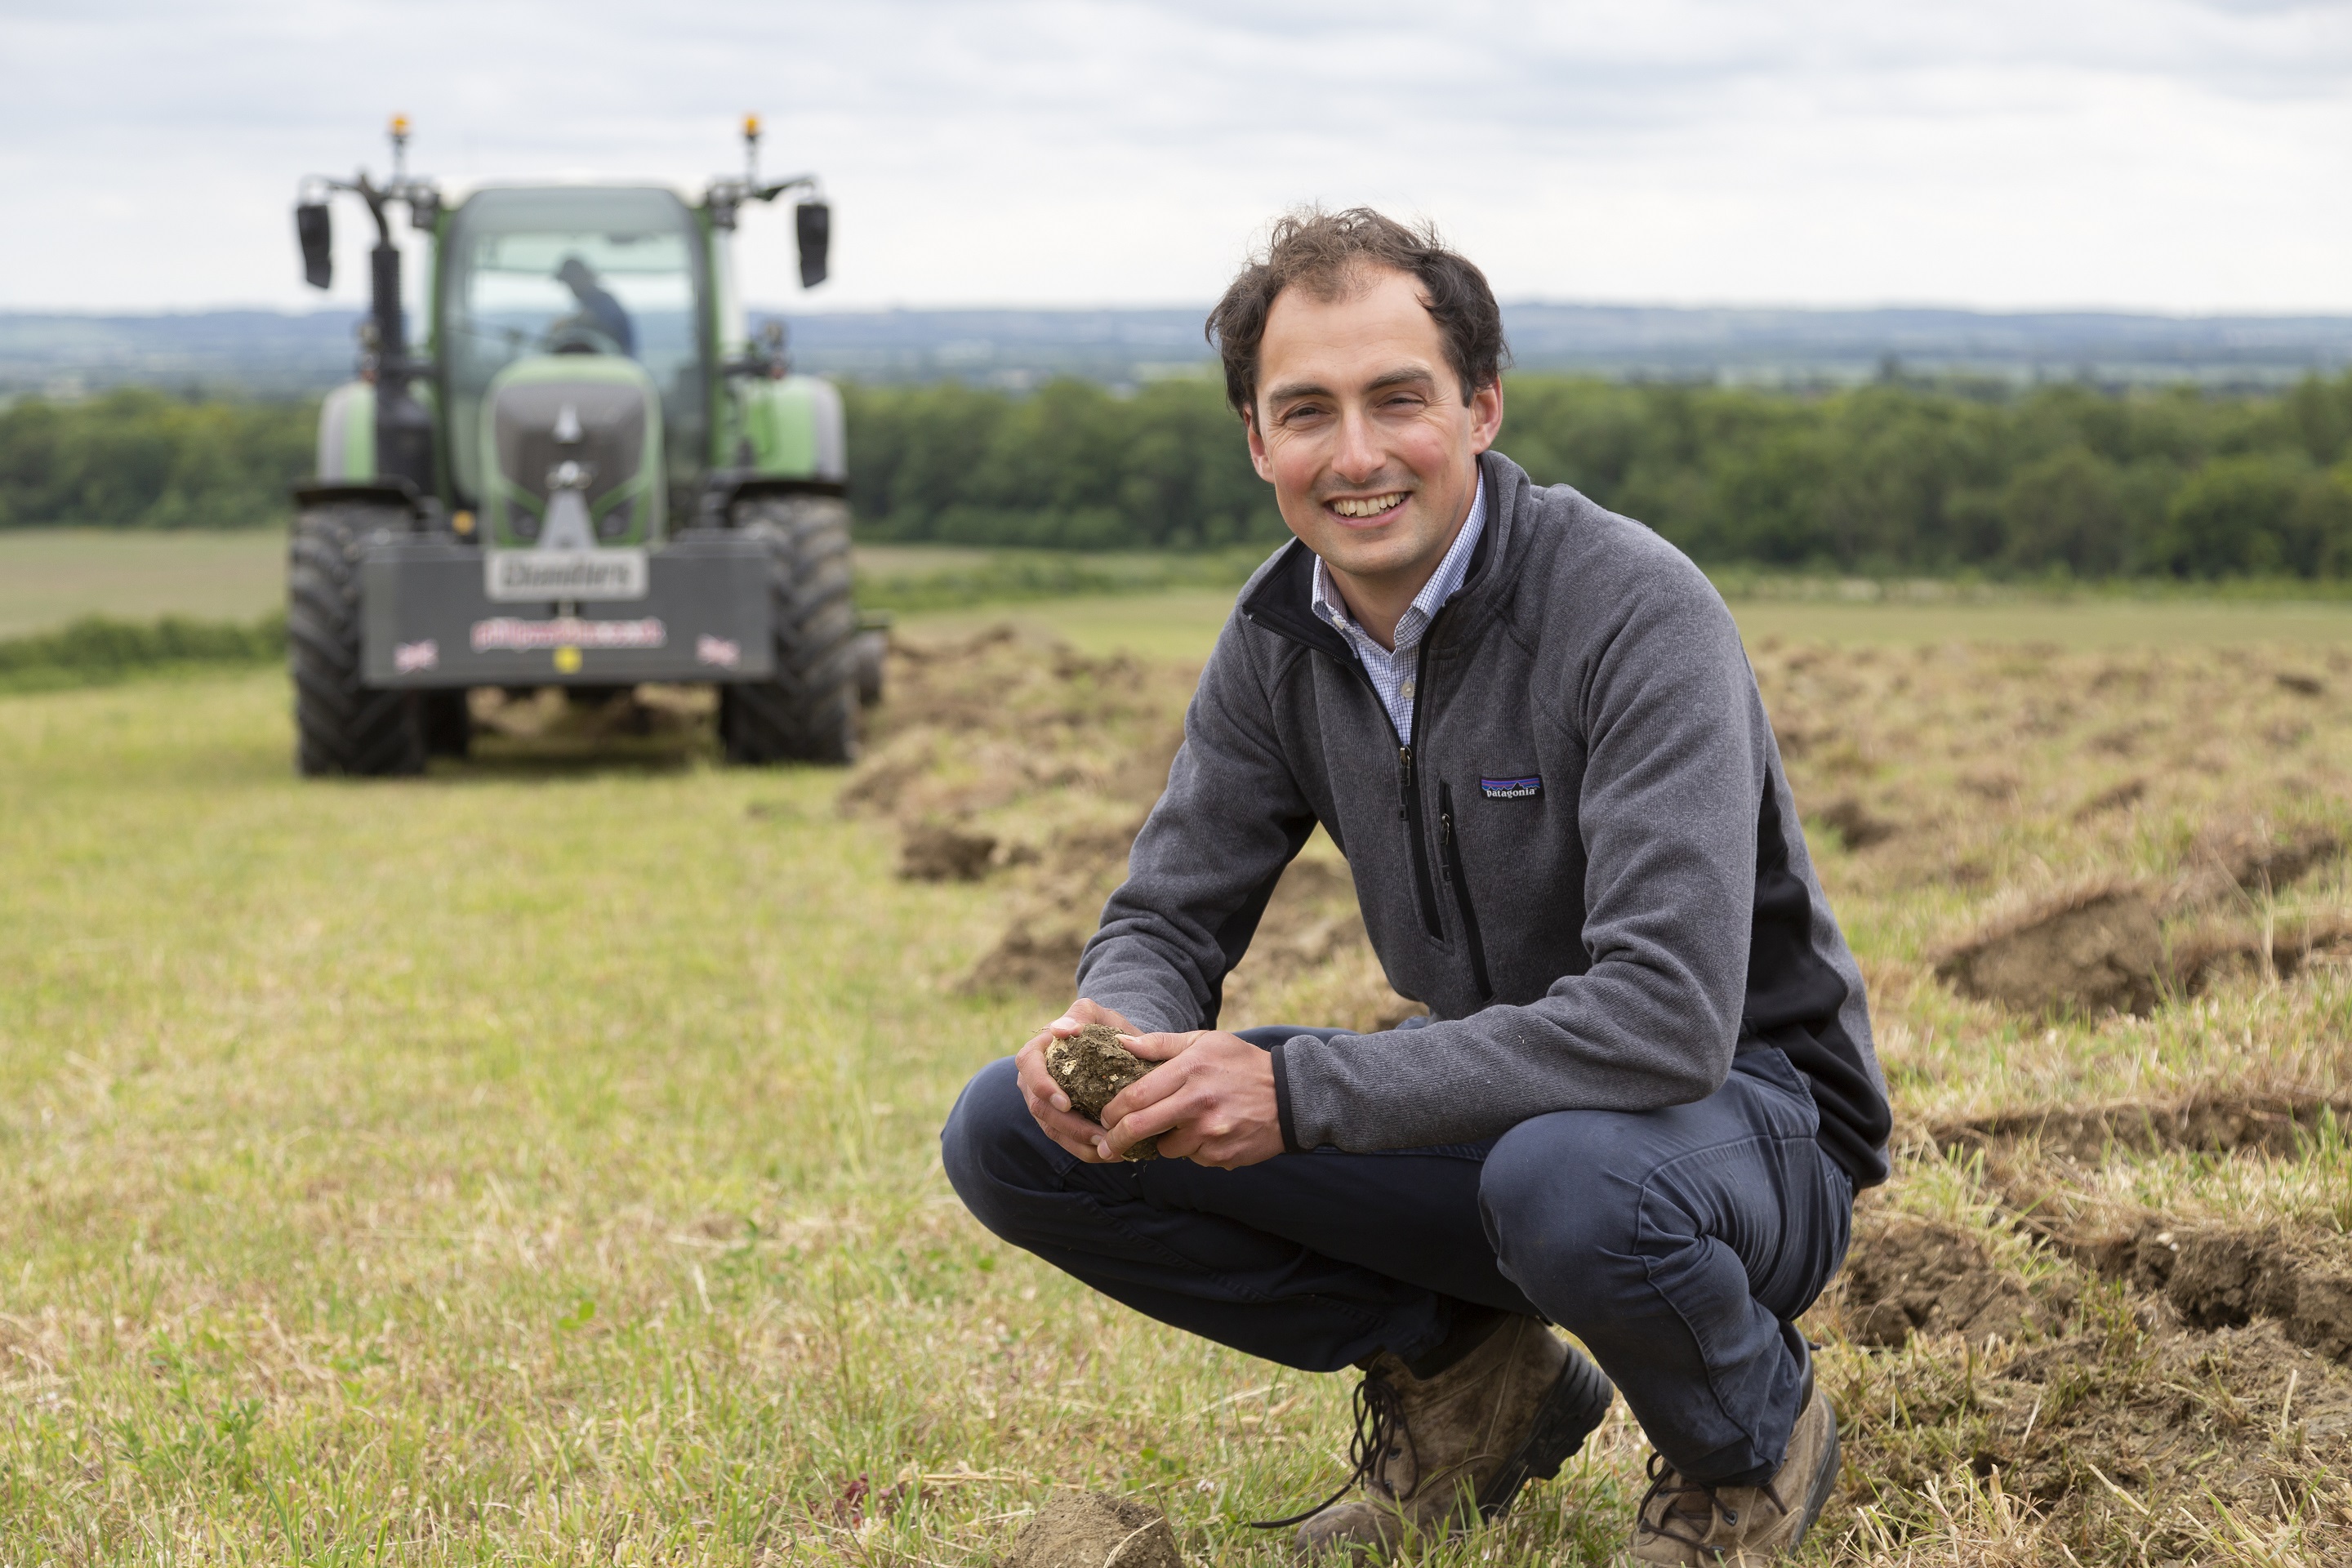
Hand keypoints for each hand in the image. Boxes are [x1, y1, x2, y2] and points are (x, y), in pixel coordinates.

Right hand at [1015, 999, 1140, 1163]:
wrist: (1113, 1047)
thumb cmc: (1101, 1028)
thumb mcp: (1094, 1014)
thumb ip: (1080, 1016)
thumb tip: (1060, 1029)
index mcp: (1036, 1051)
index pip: (1028, 1067)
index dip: (1043, 1087)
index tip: (1066, 1103)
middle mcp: (1033, 1081)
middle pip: (1040, 1109)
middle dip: (1070, 1126)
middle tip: (1099, 1136)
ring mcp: (1043, 1104)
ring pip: (1052, 1130)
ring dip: (1079, 1143)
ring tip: (1108, 1149)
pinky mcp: (1057, 1122)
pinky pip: (1065, 1141)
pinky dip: (1085, 1150)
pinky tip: (1109, 1154)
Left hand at [1099, 1030, 1282, 1169]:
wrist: (1292, 1096)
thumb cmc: (1242, 1064)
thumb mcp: (1204, 1042)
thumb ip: (1160, 1044)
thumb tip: (1120, 1044)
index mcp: (1190, 1070)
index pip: (1135, 1096)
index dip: (1113, 1111)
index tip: (1104, 1117)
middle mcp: (1198, 1103)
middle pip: (1140, 1128)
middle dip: (1117, 1140)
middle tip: (1108, 1145)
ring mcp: (1211, 1132)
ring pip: (1166, 1148)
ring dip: (1164, 1141)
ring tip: (1182, 1125)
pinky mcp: (1223, 1155)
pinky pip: (1193, 1157)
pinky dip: (1193, 1149)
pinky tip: (1210, 1132)